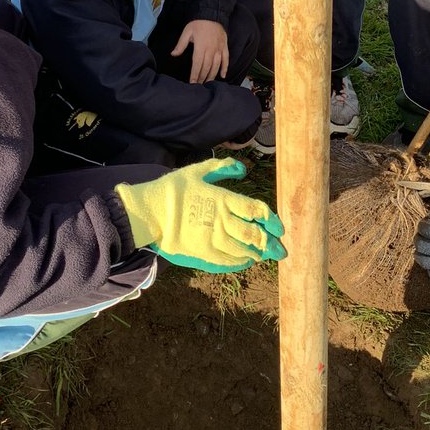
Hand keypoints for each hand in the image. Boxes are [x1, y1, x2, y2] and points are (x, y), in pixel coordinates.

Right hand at [115, 157, 285, 272]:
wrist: (148, 211)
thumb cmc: (173, 188)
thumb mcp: (198, 171)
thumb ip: (222, 167)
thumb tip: (243, 168)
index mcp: (222, 198)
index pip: (254, 210)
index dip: (270, 219)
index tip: (279, 228)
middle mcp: (220, 219)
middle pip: (252, 233)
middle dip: (269, 243)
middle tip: (280, 250)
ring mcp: (211, 237)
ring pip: (242, 249)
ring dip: (256, 253)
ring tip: (263, 255)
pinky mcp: (202, 251)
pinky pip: (226, 260)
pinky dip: (239, 262)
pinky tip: (245, 261)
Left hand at [171, 19, 228, 82]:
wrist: (212, 13)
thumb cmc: (198, 23)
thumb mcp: (186, 32)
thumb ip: (180, 45)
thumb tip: (173, 54)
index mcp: (201, 47)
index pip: (197, 65)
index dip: (195, 75)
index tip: (192, 83)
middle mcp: (211, 50)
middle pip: (206, 67)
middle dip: (202, 78)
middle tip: (198, 86)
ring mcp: (219, 49)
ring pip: (216, 66)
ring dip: (212, 75)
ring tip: (207, 83)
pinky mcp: (225, 47)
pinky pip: (226, 60)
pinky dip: (225, 68)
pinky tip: (222, 76)